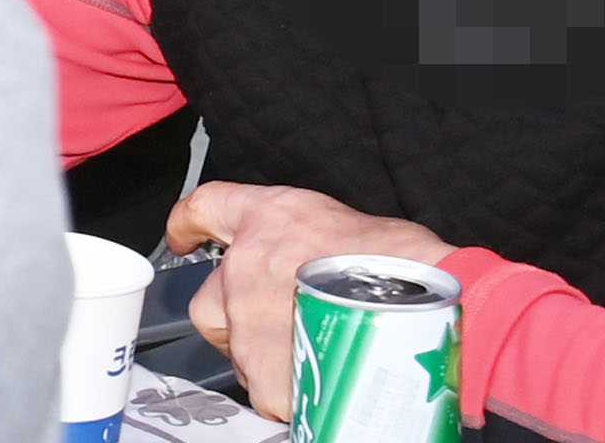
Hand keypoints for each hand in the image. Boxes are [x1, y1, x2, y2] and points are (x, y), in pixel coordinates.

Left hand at [172, 184, 456, 419]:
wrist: (422, 306)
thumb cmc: (408, 266)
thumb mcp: (353, 230)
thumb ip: (311, 247)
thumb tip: (317, 270)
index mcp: (269, 220)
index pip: (206, 208)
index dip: (188, 224)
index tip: (182, 235)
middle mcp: (244, 266)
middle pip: (209, 301)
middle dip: (235, 322)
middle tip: (282, 333)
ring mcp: (247, 321)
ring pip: (238, 352)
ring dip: (270, 362)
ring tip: (321, 363)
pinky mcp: (265, 372)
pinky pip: (266, 391)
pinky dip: (291, 396)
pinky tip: (326, 388)